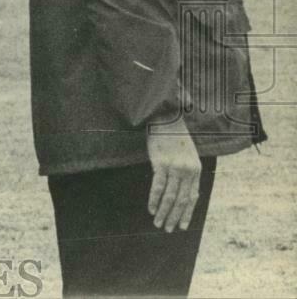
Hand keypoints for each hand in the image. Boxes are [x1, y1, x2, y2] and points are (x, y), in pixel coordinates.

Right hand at [147, 116, 200, 231]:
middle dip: (174, 217)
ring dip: (164, 212)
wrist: (166, 118)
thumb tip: (187, 192)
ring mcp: (174, 167)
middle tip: (167, 230)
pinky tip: (151, 208)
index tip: (182, 226)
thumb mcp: (187, 155)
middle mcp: (187, 171)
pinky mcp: (161, 163)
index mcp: (196, 170)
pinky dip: (154, 199)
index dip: (187, 214)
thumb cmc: (174, 137)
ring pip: (170, 197)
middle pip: (181, 200)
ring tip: (158, 223)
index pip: (192, 198)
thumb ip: (187, 172)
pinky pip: (158, 186)